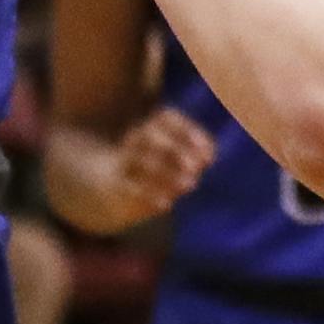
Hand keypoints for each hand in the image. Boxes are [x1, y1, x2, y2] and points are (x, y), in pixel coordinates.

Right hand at [101, 107, 215, 230]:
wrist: (113, 187)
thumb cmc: (158, 170)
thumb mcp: (175, 159)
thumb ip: (194, 155)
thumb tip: (209, 156)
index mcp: (151, 127)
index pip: (166, 118)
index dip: (189, 132)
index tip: (210, 155)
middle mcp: (135, 140)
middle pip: (149, 135)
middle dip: (174, 149)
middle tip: (195, 167)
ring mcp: (124, 161)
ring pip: (140, 160)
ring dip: (167, 173)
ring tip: (190, 185)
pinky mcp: (118, 185)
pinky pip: (130, 186)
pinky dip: (149, 194)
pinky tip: (167, 205)